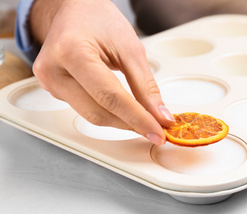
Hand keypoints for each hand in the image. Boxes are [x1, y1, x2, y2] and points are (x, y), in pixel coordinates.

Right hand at [30, 0, 174, 144]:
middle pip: (98, 112)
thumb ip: (146, 86)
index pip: (110, 97)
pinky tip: (124, 111)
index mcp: (72, 52)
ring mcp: (49, 82)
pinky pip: (85, 109)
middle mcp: (53, 70)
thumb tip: (159, 115)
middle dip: (130, 124)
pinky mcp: (53, 90)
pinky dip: (108, 113)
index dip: (137, 119)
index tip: (157, 131)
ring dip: (120, 121)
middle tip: (156, 128)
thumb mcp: (131, 49)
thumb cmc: (98, 19)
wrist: (73, 10)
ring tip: (143, 120)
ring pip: (91, 115)